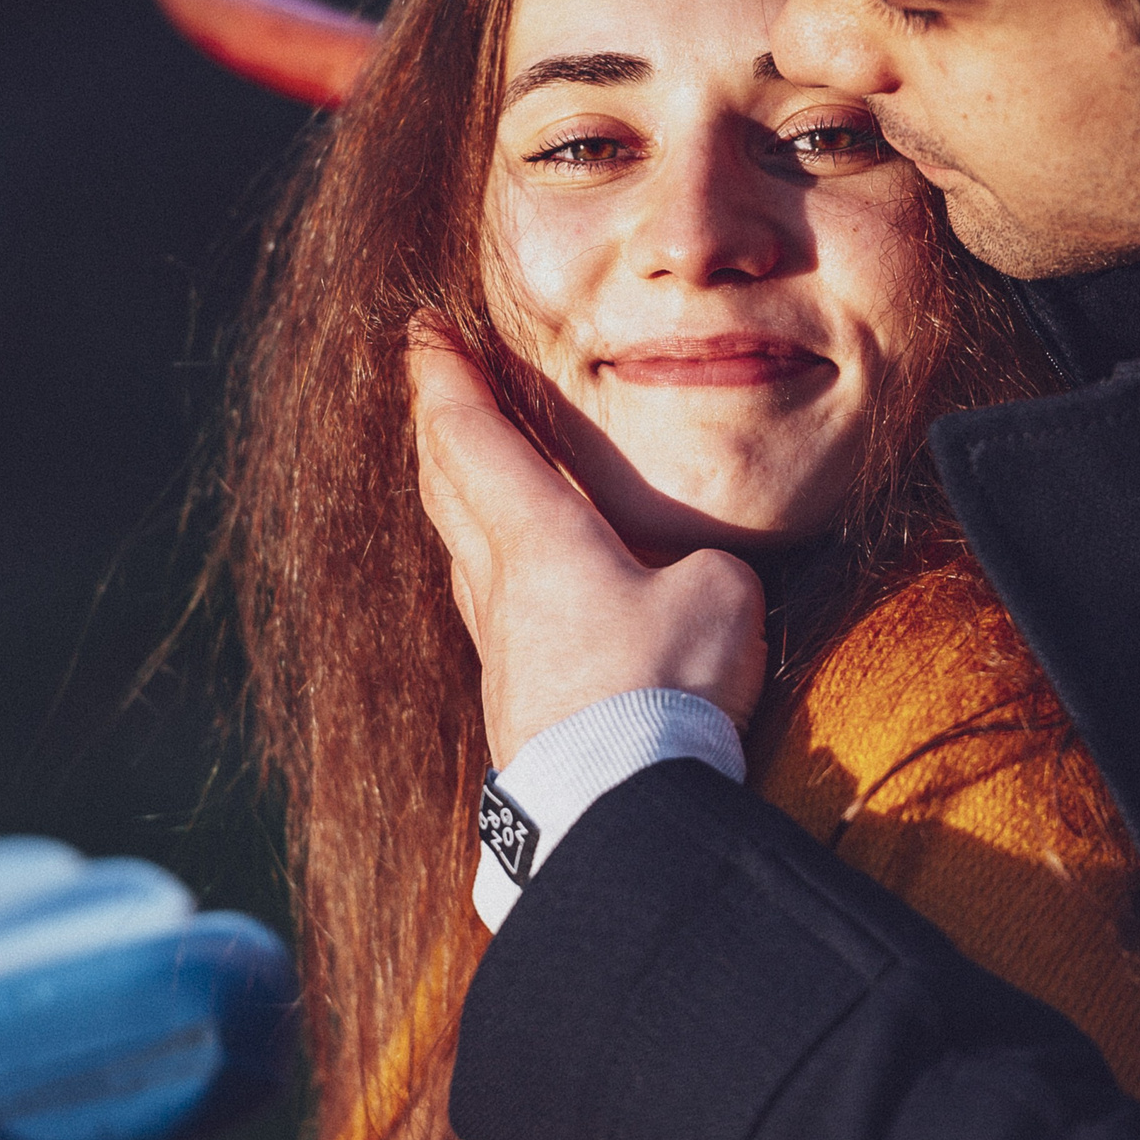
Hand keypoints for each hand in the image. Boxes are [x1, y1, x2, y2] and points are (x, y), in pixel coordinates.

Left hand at [409, 329, 766, 764]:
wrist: (617, 809)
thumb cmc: (663, 686)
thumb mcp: (716, 593)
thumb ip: (695, 565)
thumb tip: (684, 578)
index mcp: (536, 537)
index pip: (474, 436)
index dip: (445, 378)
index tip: (422, 330)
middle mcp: (500, 587)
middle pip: (445, 487)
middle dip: (436, 426)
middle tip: (429, 384)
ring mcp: (499, 652)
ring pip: (460, 551)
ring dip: (454, 499)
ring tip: (463, 474)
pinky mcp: (514, 706)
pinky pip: (490, 611)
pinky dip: (488, 568)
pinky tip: (510, 586)